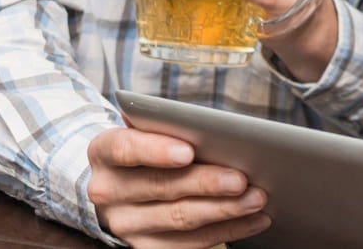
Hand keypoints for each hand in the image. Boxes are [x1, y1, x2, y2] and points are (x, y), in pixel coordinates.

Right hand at [86, 127, 265, 247]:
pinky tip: (254, 219)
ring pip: (180, 218)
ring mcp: (125, 224)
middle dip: (206, 183)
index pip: (127, 148)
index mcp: (105, 152)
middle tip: (241, 179)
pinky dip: (228, 230)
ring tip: (256, 199)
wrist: (122, 185)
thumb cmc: (150, 148)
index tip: (188, 152)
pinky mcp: (145, 247)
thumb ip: (171, 125)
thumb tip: (215, 127)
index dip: (156, 150)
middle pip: (162, 187)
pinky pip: (190, 243)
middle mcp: (108, 190)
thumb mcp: (149, 130)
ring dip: (224, 210)